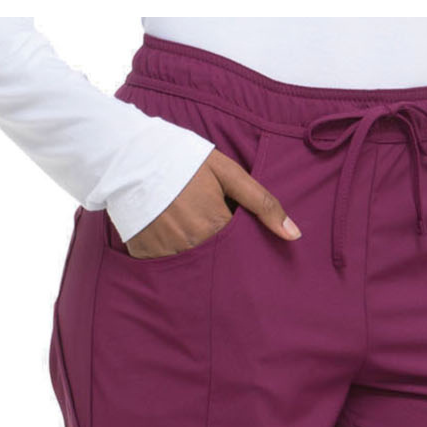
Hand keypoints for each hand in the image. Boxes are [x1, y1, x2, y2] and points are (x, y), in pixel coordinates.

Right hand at [123, 149, 300, 255]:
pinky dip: (171, 263)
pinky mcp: (146, 257)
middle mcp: (195, 245)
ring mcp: (169, 253)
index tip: (241, 244)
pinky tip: (169, 244)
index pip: (242, 253)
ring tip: (191, 243)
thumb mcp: (228, 173)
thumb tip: (294, 235)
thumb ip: (262, 204)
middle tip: (211, 240)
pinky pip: (165, 271)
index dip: (243, 247)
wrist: (131, 155)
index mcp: (217, 227)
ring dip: (197, 264)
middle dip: (222, 261)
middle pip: (218, 265)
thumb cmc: (184, 161)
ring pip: (193, 271)